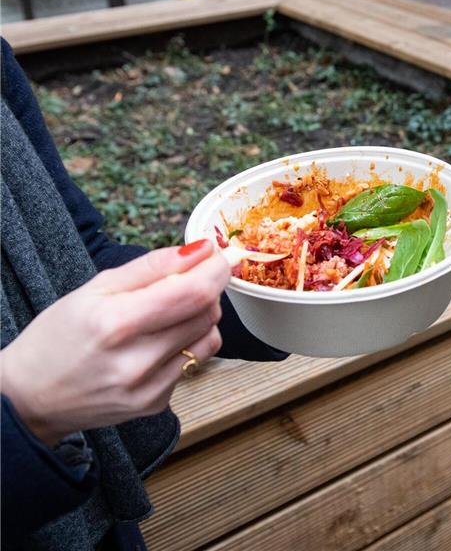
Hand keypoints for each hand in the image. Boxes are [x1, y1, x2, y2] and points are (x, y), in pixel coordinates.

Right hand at [0, 240, 228, 444]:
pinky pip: (194, 362)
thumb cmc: (59, 335)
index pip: (194, 292)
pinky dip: (187, 344)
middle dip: (207, 288)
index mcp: (116, 323)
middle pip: (207, 313)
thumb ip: (153, 266)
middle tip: (188, 279)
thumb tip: (202, 249)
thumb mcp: (96, 288)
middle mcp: (136, 361)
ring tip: (168, 313)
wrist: (30, 397)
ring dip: (201, 317)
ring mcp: (148, 387)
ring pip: (209, 337)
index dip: (215, 269)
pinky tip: (158, 343)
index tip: (217, 255)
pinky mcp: (156, 403)